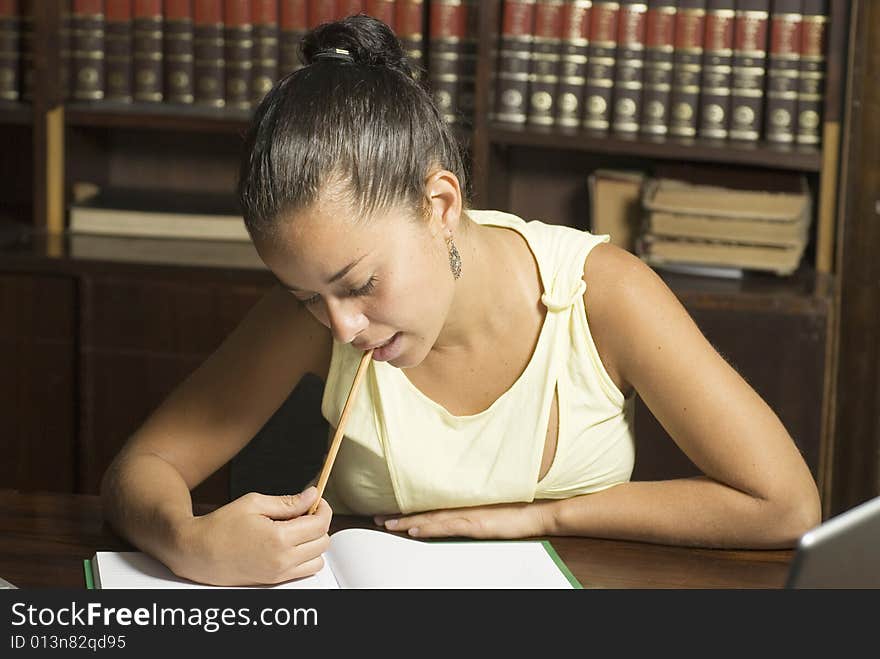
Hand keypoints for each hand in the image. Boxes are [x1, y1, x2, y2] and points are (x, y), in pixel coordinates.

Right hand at [172, 487, 331, 585]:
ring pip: (318, 559)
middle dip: (319, 523)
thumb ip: (287, 502)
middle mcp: (282, 559)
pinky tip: (289, 543)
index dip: (323, 508)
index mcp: (279, 538)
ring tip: (296, 529)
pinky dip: (305, 557)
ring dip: (314, 542)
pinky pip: (304, 571)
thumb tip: (311, 495)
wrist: (197, 552)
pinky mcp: (274, 581)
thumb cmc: (220, 527)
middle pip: (323, 542)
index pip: (319, 524)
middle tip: (305, 511)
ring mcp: (279, 573)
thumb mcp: (254, 503)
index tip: (316, 501)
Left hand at [374, 500, 555, 539]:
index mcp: (463, 502)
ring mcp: (468, 515)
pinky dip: (430, 528)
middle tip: (376, 518)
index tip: (387, 511)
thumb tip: (450, 515)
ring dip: (408, 522)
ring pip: (431, 518)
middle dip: (399, 516)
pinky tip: (416, 530)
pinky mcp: (476, 524)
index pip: (429, 506)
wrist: (537, 510)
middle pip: (424, 511)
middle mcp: (461, 506)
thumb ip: (469, 510)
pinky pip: (448, 527)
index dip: (408, 509)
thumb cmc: (515, 508)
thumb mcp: (488, 509)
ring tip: (387, 524)